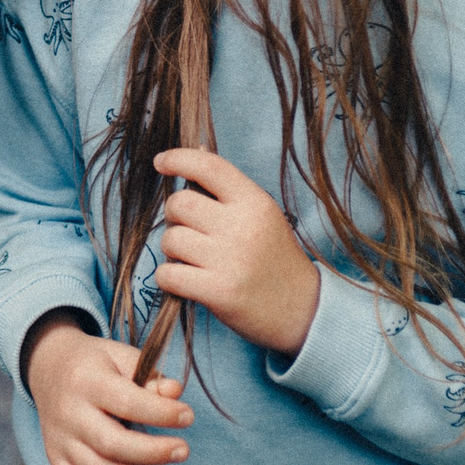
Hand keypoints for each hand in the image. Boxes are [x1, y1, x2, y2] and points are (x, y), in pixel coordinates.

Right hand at [23, 311, 192, 464]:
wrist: (47, 367)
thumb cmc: (94, 363)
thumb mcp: (120, 357)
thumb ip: (148, 375)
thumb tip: (175, 393)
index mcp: (86, 381)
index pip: (126, 402)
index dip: (160, 413)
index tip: (187, 416)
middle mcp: (69, 413)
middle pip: (110, 442)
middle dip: (151, 452)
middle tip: (183, 451)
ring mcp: (60, 440)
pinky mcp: (56, 459)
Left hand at [152, 147, 320, 357]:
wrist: (304, 310)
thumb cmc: (274, 259)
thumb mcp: (262, 216)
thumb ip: (228, 190)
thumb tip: (191, 155)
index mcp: (255, 202)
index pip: (209, 166)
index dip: (178, 158)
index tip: (161, 162)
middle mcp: (242, 227)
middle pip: (179, 203)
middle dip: (174, 216)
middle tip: (189, 230)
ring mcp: (229, 260)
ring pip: (170, 239)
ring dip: (173, 249)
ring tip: (193, 259)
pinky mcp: (218, 292)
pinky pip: (167, 274)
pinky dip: (169, 277)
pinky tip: (186, 280)